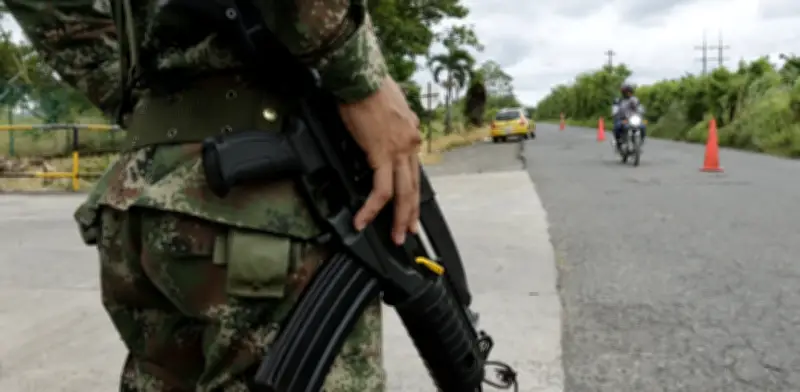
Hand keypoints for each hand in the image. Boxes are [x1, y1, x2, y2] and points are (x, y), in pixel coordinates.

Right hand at [339, 76, 421, 244]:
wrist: (361, 77)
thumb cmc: (368, 87)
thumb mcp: (388, 107)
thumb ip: (390, 125)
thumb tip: (382, 132)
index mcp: (412, 134)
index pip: (414, 170)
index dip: (412, 191)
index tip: (410, 206)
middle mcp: (411, 144)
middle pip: (414, 186)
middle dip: (411, 212)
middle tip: (409, 232)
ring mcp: (399, 150)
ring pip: (403, 193)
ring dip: (398, 218)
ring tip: (394, 236)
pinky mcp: (381, 154)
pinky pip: (380, 189)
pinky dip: (371, 208)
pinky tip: (362, 219)